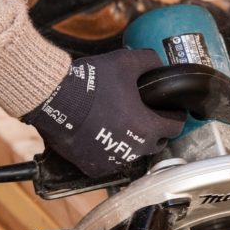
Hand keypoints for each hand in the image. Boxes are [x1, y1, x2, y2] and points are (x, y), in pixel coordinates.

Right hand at [22, 49, 184, 177]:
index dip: (173, 115)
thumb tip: (159, 65)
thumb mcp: (125, 62)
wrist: (55, 100)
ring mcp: (114, 161)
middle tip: (142, 113)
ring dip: (130, 141)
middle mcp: (134, 150)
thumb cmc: (91, 83)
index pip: (174, 127)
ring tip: (117, 122)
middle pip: (155, 142)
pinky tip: (100, 134)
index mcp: (147, 128)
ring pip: (132, 153)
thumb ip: (149, 62)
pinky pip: (109, 161)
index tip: (167, 109)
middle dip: (153, 129)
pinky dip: (107, 150)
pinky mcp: (94, 168)